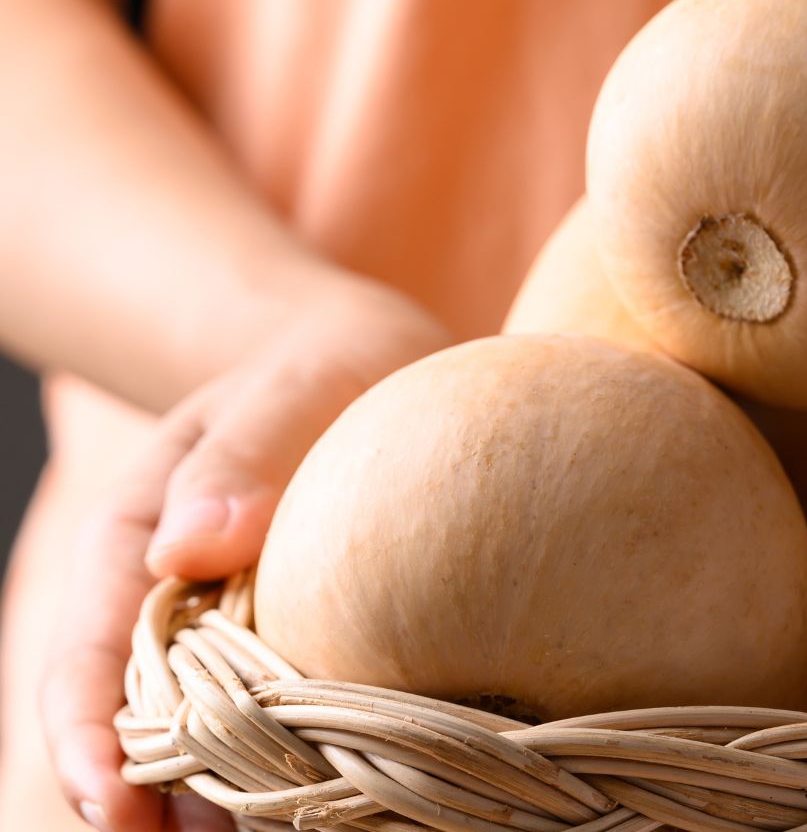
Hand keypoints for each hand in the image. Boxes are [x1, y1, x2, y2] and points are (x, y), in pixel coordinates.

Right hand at [39, 284, 452, 830]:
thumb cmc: (320, 369)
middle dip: (151, 800)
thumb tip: (190, 542)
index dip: (90, 739)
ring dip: (224, 801)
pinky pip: (286, 722)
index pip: (90, 656)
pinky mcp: (300, 648)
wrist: (371, 364)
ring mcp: (234, 632)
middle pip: (137, 722)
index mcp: (137, 541)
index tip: (114, 808)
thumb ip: (247, 451)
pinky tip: (336, 804)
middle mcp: (172, 601)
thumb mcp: (289, 386)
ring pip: (208, 739)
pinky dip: (296, 769)